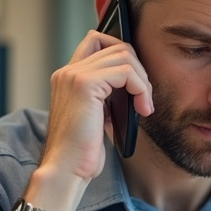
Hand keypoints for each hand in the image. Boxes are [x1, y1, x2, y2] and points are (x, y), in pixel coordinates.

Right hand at [36, 28, 154, 197]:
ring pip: (123, 55)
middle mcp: (67, 71)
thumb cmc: (81, 151)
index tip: (136, 81)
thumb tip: (134, 86)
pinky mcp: (84, 84)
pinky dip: (141, 88)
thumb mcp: (96, 116)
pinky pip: (126, 72)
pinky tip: (142, 109)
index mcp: (67, 77)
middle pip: (115, 45)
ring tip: (144, 104)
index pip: (96, 41)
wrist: (66, 169)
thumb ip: (107, 96)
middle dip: (138, 69)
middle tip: (144, 96)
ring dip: (143, 80)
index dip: (122, 53)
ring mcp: (74, 75)